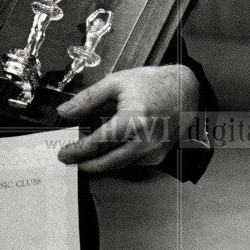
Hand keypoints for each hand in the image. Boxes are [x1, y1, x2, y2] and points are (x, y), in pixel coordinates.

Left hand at [55, 64, 199, 173]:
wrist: (185, 89)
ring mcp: (155, 150)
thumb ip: (88, 98)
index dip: (78, 151)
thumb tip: (65, 111)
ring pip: (121, 166)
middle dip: (86, 164)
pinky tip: (108, 157)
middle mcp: (146, 140)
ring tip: (85, 160)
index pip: (98, 143)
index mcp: (133, 120)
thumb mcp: (115, 83)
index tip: (64, 154)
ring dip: (101, 166)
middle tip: (71, 162)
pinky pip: (135, 164)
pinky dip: (119, 162)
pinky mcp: (160, 155)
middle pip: (109, 161)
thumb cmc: (152, 84)